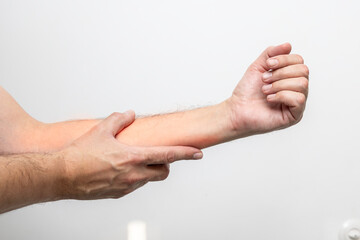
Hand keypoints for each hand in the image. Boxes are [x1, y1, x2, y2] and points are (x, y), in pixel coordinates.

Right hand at [59, 111, 202, 199]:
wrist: (62, 176)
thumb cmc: (80, 154)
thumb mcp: (101, 130)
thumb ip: (119, 119)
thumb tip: (130, 114)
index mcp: (133, 157)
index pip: (168, 155)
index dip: (185, 153)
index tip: (198, 153)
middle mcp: (133, 174)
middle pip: (163, 172)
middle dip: (166, 165)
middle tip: (157, 156)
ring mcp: (126, 187)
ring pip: (148, 179)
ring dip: (147, 171)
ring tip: (131, 161)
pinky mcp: (118, 194)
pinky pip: (134, 186)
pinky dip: (134, 178)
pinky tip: (119, 170)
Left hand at [227, 43, 308, 134]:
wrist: (237, 109)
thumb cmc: (247, 91)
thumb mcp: (258, 66)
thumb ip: (271, 53)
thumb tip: (288, 46)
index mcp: (290, 77)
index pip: (299, 61)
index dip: (284, 59)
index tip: (268, 65)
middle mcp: (296, 89)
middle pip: (303, 71)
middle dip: (281, 73)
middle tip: (265, 79)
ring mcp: (297, 103)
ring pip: (302, 84)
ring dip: (279, 84)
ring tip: (265, 90)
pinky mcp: (294, 115)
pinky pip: (299, 99)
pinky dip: (282, 96)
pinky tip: (270, 99)